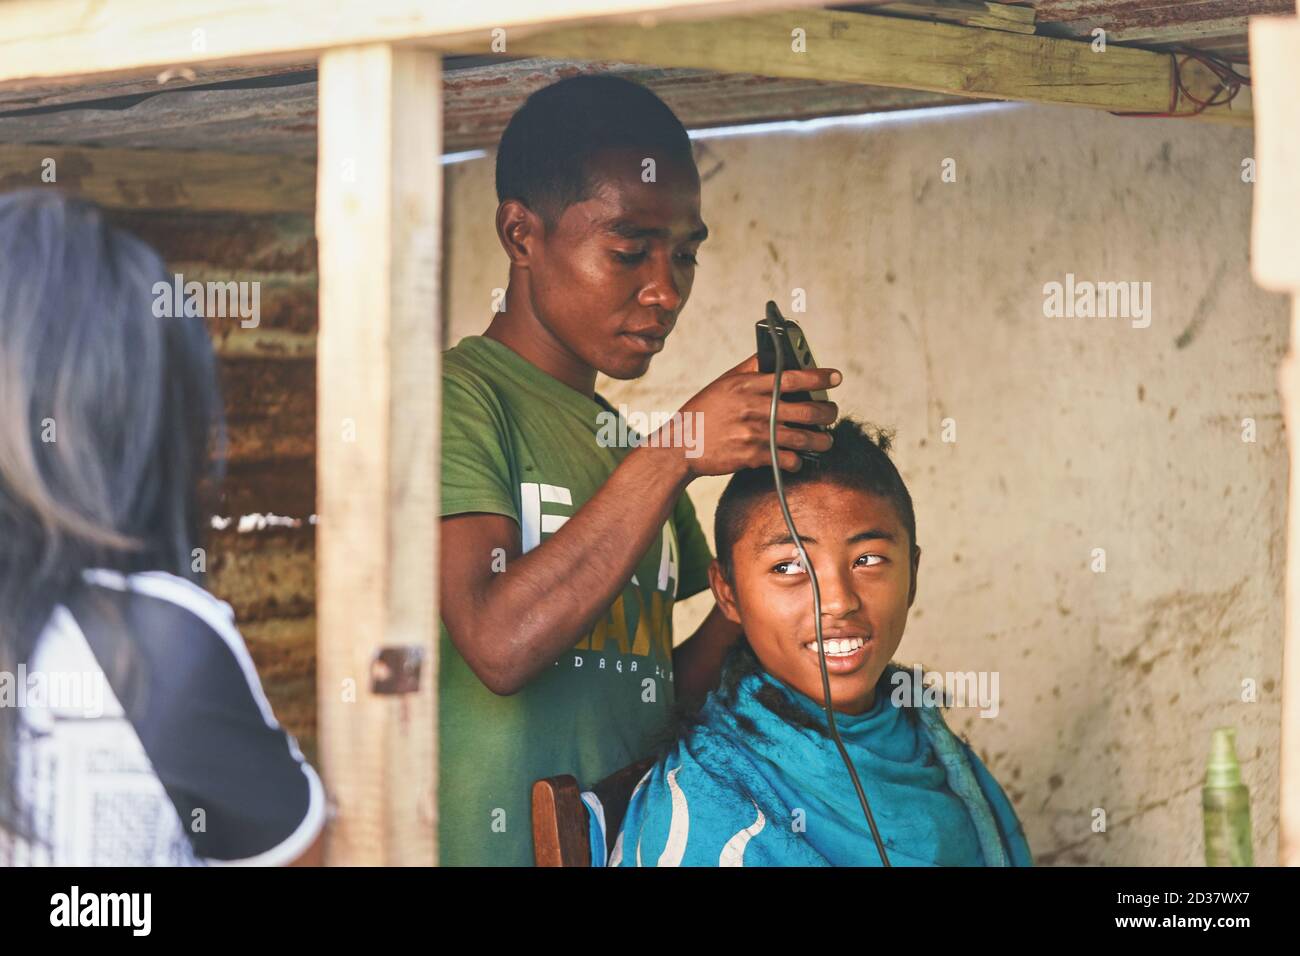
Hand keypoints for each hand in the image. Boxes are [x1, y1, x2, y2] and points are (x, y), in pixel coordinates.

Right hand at [653, 353, 839, 476]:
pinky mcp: (753, 457)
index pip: (792, 378)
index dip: (819, 377)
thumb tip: (772, 352)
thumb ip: (749, 368)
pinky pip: (787, 460)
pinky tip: (797, 458)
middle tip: (832, 413)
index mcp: (748, 386)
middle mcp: (754, 408)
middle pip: (806, 410)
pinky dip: (797, 461)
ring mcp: (755, 434)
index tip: (836, 377)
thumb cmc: (703, 411)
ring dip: (821, 440)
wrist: (681, 445)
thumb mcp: (723, 382)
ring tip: (826, 440)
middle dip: (828, 412)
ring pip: (803, 438)